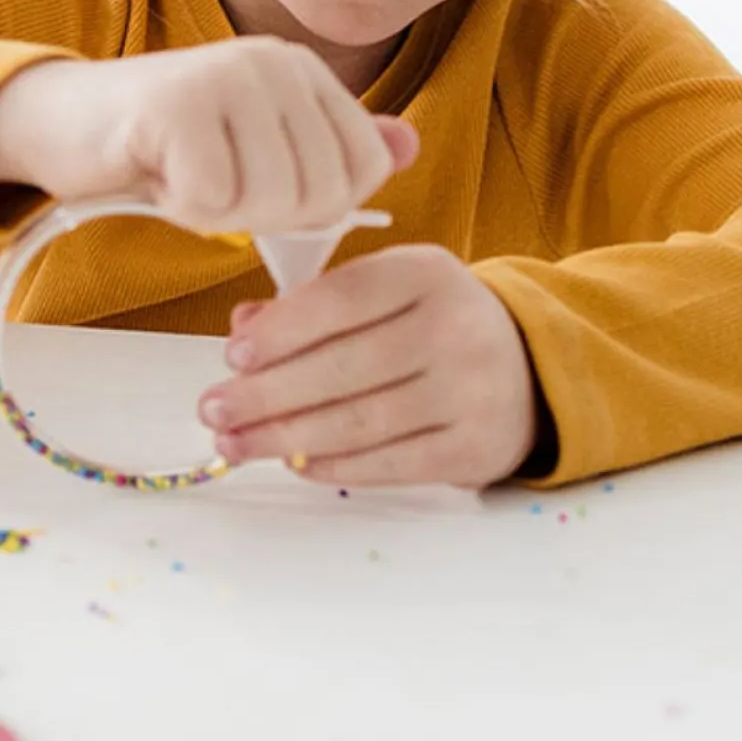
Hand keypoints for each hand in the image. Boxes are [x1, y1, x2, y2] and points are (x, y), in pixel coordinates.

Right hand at [0, 40, 418, 233]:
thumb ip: (330, 148)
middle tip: (215, 182)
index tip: (263, 187)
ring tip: (188, 173)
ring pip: (271, 200)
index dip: (317, 207)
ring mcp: (225, 76)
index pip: (365, 169)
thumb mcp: (259, 145)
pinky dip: (182, 207)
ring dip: (221, 212)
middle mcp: (273, 61)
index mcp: (303, 70)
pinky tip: (158, 173)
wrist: (63, 120)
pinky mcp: (177, 105)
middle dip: (265, 215)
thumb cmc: (166, 144)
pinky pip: (212, 200)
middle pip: (321, 193)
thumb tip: (407, 145)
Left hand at [197, 244, 540, 488]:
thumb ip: (316, 302)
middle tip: (214, 409)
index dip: (282, 329)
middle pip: (344, 366)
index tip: (233, 354)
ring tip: (235, 443)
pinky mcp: (474, 446)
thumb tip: (245, 328)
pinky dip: (334, 467)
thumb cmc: (432, 322)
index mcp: (426, 273)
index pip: (342, 299)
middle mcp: (454, 327)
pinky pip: (389, 464)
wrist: (527, 365)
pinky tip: (294, 463)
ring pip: (360, 422)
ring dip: (285, 437)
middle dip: (266, 393)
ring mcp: (469, 390)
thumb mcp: (386, 290)